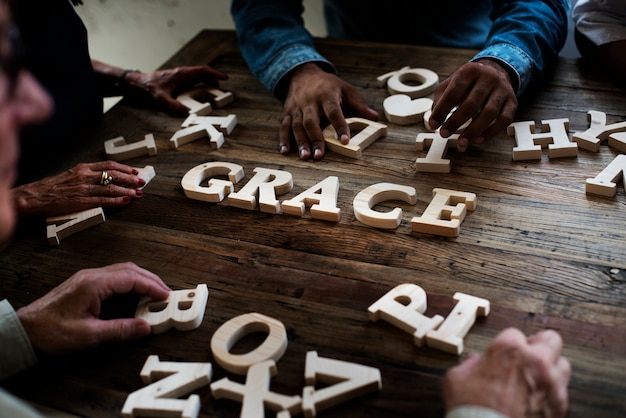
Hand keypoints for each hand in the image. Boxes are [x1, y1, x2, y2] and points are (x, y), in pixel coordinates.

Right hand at [13, 161, 145, 216]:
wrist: (35, 196)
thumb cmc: (53, 186)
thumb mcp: (71, 174)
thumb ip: (88, 174)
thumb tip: (106, 176)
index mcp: (83, 168)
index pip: (109, 165)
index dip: (124, 168)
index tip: (135, 171)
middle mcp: (85, 176)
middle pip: (114, 175)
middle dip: (130, 179)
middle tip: (142, 182)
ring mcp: (84, 188)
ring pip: (111, 188)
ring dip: (128, 191)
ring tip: (138, 193)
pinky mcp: (82, 201)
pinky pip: (103, 200)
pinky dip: (116, 200)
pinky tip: (126, 201)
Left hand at [16, 262, 169, 354]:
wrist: (24, 331)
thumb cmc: (50, 332)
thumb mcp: (89, 335)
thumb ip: (120, 329)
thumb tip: (146, 327)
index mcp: (94, 284)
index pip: (132, 278)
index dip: (152, 286)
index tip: (166, 296)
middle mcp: (92, 276)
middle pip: (130, 270)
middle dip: (151, 280)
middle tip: (166, 294)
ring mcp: (87, 278)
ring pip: (122, 271)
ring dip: (141, 279)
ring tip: (155, 293)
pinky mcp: (84, 284)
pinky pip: (114, 277)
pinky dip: (130, 282)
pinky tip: (135, 293)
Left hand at [125, 65, 228, 113]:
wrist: (138, 82)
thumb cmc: (148, 87)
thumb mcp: (160, 98)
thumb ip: (172, 105)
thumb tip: (185, 112)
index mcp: (181, 74)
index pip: (202, 71)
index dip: (215, 74)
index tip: (225, 78)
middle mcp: (182, 73)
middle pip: (203, 73)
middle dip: (214, 79)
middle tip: (222, 89)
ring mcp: (181, 76)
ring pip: (199, 76)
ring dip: (208, 82)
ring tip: (215, 91)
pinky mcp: (178, 80)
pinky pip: (193, 80)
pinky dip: (201, 84)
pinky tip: (201, 92)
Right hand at [280, 63, 378, 159]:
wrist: (303, 74)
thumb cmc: (328, 85)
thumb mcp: (345, 89)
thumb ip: (359, 104)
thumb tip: (375, 117)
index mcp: (326, 95)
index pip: (333, 111)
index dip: (339, 126)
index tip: (344, 140)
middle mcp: (310, 101)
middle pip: (311, 121)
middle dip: (315, 139)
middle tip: (319, 155)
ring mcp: (297, 107)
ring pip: (297, 126)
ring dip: (301, 142)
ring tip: (306, 157)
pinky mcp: (287, 112)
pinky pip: (284, 126)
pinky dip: (283, 139)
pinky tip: (285, 151)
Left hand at [429, 59, 516, 147]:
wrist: (496, 71)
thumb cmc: (468, 82)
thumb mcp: (451, 83)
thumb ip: (441, 98)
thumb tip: (435, 119)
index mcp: (469, 71)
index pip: (453, 92)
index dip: (442, 110)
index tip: (433, 125)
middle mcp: (488, 78)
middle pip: (471, 104)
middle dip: (456, 122)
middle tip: (444, 134)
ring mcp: (502, 90)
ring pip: (489, 113)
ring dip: (474, 130)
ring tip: (462, 142)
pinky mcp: (512, 101)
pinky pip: (504, 119)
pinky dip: (491, 132)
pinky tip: (479, 140)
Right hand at [443, 328, 570, 417]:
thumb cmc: (471, 410)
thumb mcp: (455, 380)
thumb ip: (468, 365)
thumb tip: (475, 362)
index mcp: (509, 349)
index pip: (514, 332)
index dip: (507, 343)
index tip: (503, 353)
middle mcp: (535, 361)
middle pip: (550, 339)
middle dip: (539, 345)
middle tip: (528, 355)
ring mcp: (551, 384)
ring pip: (563, 364)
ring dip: (551, 368)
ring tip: (536, 378)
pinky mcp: (559, 406)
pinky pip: (563, 391)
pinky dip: (552, 392)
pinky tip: (537, 399)